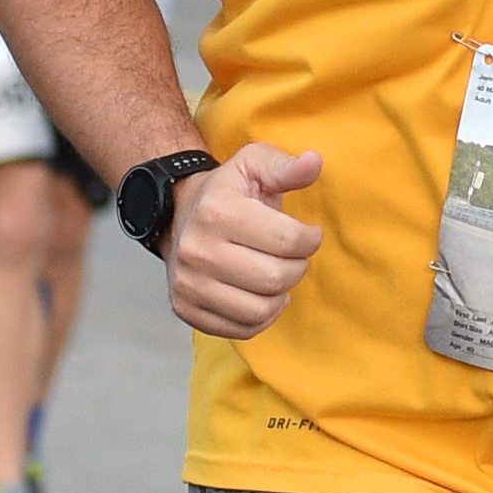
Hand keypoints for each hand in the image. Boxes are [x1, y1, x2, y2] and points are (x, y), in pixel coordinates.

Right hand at [167, 144, 326, 340]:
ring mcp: (188, 283)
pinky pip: (241, 330)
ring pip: (259, 310)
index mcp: (217, 211)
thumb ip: (286, 166)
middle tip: (293, 256)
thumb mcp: (254, 164)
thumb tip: (313, 162)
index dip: (310, 239)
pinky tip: (261, 296)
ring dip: (280, 295)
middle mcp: (196, 250)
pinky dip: (261, 318)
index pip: (288, 240)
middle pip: (275, 278)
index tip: (308, 234)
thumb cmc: (226, 192)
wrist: (178, 215)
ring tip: (278, 275)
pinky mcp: (186, 309)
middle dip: (297, 268)